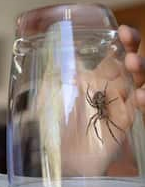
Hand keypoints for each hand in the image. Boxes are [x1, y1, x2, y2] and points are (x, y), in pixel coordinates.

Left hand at [60, 25, 143, 175]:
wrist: (63, 155)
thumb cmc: (56, 123)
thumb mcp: (51, 95)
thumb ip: (57, 75)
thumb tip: (64, 54)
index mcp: (95, 78)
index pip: (113, 55)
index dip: (121, 42)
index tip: (122, 31)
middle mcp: (110, 88)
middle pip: (130, 65)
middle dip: (133, 50)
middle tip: (128, 37)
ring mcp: (120, 104)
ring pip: (138, 82)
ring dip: (140, 70)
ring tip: (132, 63)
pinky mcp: (126, 122)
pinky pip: (139, 109)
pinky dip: (142, 101)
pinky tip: (139, 96)